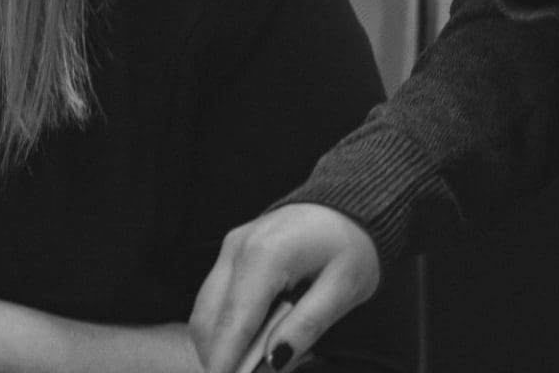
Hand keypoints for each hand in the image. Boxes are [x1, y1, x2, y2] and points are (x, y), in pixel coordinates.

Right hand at [190, 204, 378, 372]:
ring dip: (220, 346)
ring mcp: (230, 247)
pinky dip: (225, 328)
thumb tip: (273, 362)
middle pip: (208, 322)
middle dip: (220, 361)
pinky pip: (214, 298)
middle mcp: (237, 249)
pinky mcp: (231, 251)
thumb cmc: (353, 244)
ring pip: (204, 312)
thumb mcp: (343, 290)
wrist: (352, 202)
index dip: (226, 365)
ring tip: (253, 363)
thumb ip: (306, 327)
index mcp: (265, 256)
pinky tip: (253, 341)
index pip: (233, 324)